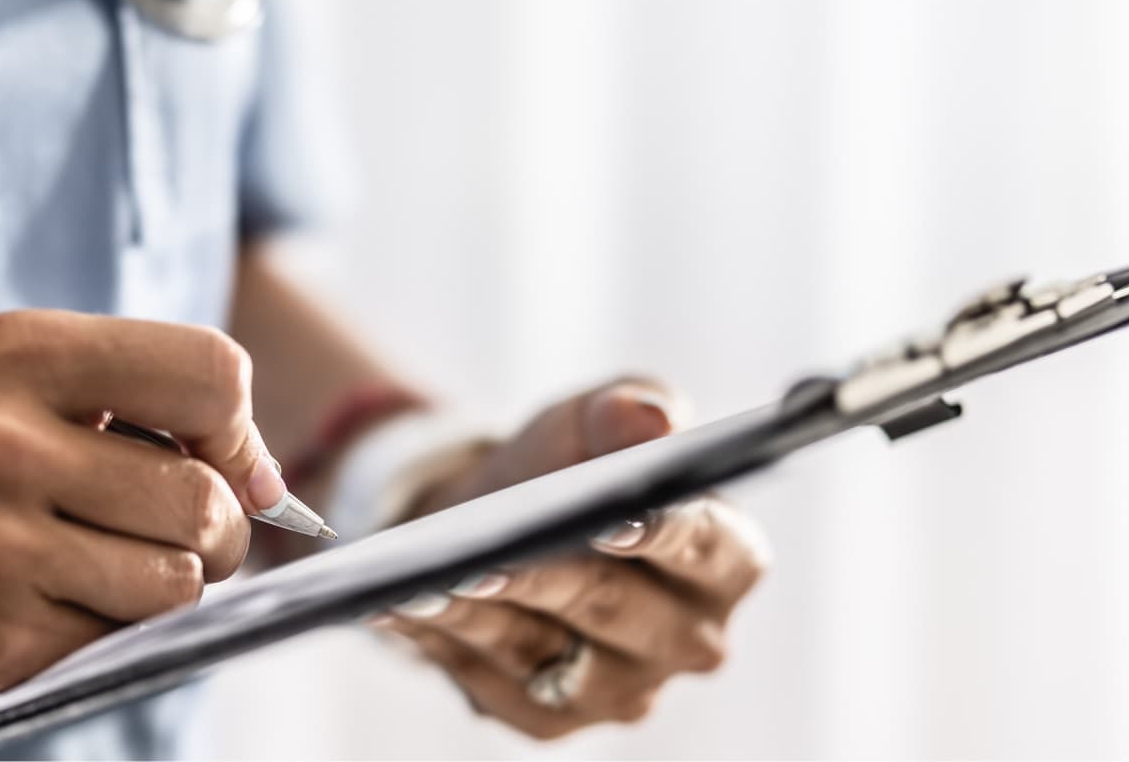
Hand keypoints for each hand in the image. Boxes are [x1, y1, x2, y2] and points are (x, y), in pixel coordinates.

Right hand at [0, 311, 289, 715]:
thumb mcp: (12, 382)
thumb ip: (149, 400)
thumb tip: (270, 485)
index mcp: (16, 356)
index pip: (212, 375)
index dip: (236, 427)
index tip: (220, 455)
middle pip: (205, 499)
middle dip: (213, 523)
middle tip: (164, 523)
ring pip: (179, 580)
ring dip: (160, 580)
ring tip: (93, 559)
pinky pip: (122, 639)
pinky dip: (106, 628)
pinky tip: (44, 600)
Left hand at [373, 379, 769, 739]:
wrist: (495, 521)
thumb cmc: (567, 466)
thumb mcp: (594, 418)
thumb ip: (630, 409)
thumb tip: (652, 421)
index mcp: (728, 559)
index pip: (714, 551)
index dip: (670, 536)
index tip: (618, 519)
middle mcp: (691, 638)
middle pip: (621, 611)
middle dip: (554, 580)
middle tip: (492, 558)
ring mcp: (624, 690)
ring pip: (548, 652)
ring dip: (483, 614)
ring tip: (429, 580)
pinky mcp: (553, 720)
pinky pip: (493, 683)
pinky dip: (446, 641)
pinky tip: (401, 607)